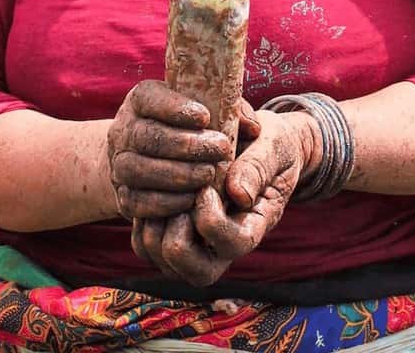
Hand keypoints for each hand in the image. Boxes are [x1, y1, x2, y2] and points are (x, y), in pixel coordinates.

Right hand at [107, 80, 231, 219]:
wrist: (153, 155)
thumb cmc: (192, 127)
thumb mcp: (208, 109)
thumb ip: (231, 112)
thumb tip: (252, 129)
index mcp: (141, 99)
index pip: (149, 98)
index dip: (175, 108)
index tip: (205, 117)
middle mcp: (124, 128)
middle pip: (146, 137)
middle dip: (185, 145)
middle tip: (219, 150)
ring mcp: (118, 162)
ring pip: (137, 170)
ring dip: (176, 174)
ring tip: (208, 175)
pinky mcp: (121, 194)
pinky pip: (135, 202)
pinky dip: (163, 203)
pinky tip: (190, 200)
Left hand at [132, 109, 319, 284]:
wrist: (259, 143)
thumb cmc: (269, 143)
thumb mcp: (272, 146)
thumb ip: (258, 167)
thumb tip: (237, 193)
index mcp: (256, 223)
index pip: (234, 245)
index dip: (213, 220)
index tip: (205, 186)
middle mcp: (227, 244)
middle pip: (197, 271)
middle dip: (179, 235)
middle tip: (179, 197)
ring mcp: (200, 244)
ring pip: (164, 262)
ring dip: (157, 226)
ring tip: (164, 191)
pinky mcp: (176, 234)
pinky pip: (145, 246)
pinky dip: (142, 221)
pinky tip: (152, 191)